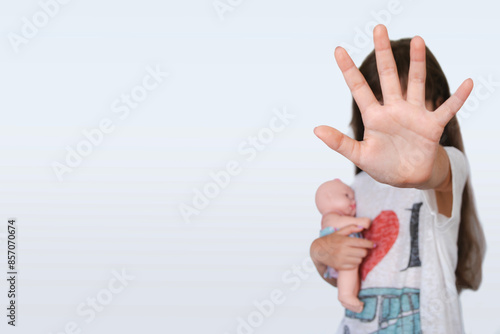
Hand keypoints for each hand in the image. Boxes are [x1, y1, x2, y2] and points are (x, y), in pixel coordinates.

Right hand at [310, 225, 373, 270]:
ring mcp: (341, 259)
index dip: (370, 244)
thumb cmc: (331, 240)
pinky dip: (354, 263)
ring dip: (360, 257)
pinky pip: (354, 266)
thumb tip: (362, 227)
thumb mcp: (339, 232)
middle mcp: (343, 250)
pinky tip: (351, 259)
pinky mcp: (340, 266)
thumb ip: (351, 228)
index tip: (373, 244)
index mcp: (344, 241)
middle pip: (362, 253)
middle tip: (362, 249)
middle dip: (364, 250)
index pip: (362, 243)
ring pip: (359, 260)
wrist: (318, 250)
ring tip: (356, 254)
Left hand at [314, 25, 472, 187]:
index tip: (338, 50)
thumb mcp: (360, 156)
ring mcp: (413, 114)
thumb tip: (315, 129)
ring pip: (416, 83)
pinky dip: (458, 98)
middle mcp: (393, 109)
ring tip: (418, 40)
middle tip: (378, 29)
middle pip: (387, 76)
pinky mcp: (432, 125)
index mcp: (374, 116)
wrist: (409, 178)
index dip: (348, 70)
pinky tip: (467, 83)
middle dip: (383, 53)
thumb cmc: (384, 165)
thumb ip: (340, 143)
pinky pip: (448, 109)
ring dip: (417, 63)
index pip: (358, 88)